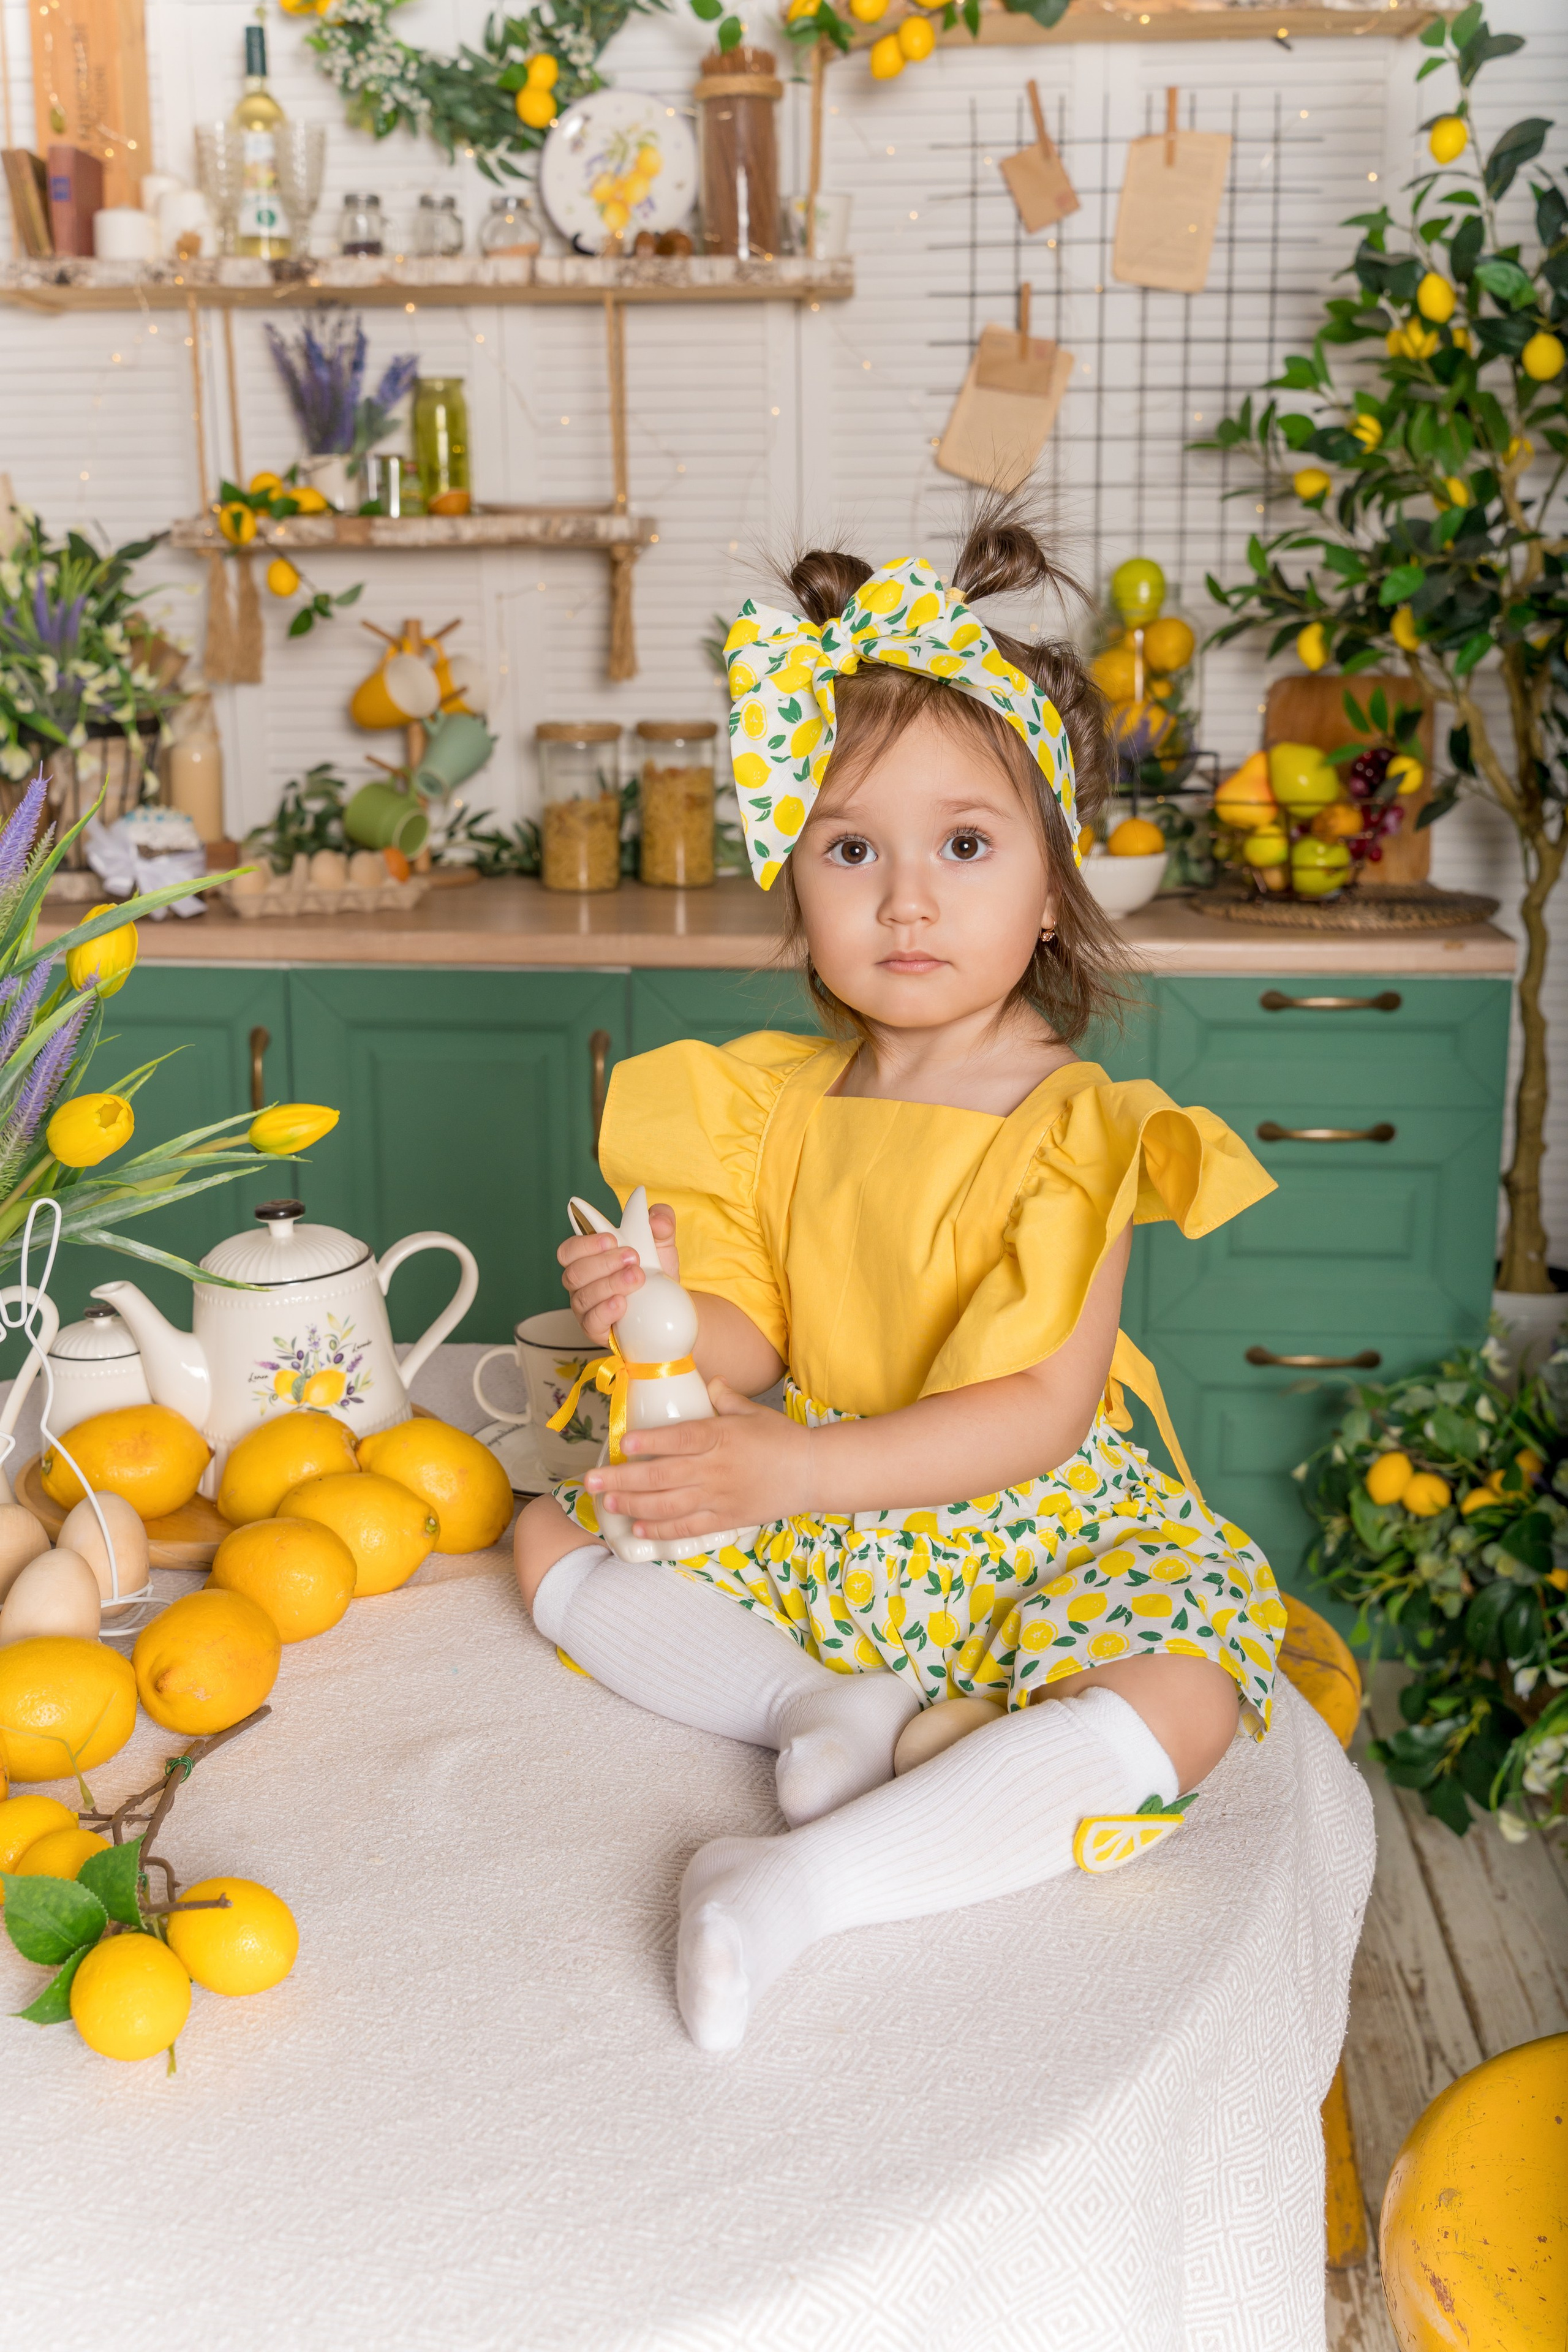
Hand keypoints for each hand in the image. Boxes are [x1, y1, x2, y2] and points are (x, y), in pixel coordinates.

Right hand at [558, 1202, 680, 1345]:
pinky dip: (605, 1311)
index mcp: (589, 1258)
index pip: (570, 1249)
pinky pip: (591, 1323)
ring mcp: (587, 1308)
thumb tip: (656, 1219)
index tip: (612, 1239)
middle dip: (603, 1263)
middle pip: (574, 1272)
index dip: (585, 1243)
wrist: (670, 1307)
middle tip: (633, 1258)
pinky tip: (622, 1304)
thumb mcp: (662, 1243)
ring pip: (583, 1297)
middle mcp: (582, 1283)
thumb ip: (661, 1223)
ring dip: (610, 1285)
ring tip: (637, 1278)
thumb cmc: (655, 1272)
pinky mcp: (596, 1330)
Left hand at [585, 1378, 810, 1539]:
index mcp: (721, 1437)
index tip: (622, 1443)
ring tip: (607, 1503)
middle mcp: (716, 1468)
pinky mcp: (726, 1518)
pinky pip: (689, 1527)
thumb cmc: (781, 1439)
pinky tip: (639, 1527)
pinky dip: (662, 1529)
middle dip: (622, 1480)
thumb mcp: (751, 1411)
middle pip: (661, 1476)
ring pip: (668, 1504)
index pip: (679, 1439)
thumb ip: (724, 1397)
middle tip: (591, 1482)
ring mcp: (720, 1496)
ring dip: (633, 1505)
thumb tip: (706, 1381)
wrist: (813, 1473)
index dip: (649, 1441)